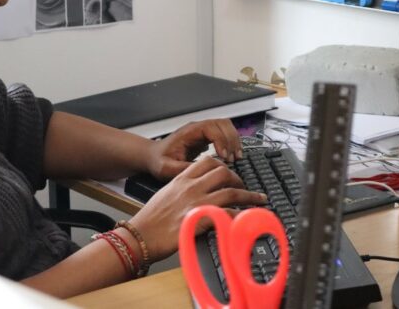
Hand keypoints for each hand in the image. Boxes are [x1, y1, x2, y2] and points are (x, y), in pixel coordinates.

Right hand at [129, 157, 267, 260]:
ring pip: (231, 191)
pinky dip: (241, 215)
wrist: (140, 235)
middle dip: (238, 178)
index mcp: (182, 179)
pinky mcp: (201, 220)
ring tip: (258, 200)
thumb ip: (182, 188)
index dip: (223, 165)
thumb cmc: (150, 219)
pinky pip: (228, 214)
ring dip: (249, 195)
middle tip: (244, 186)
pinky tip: (247, 219)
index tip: (230, 172)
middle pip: (223, 172)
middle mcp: (191, 187)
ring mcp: (197, 202)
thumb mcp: (165, 194)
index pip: (207, 162)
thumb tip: (197, 190)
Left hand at [146, 119, 242, 179]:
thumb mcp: (167, 168)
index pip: (211, 128)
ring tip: (236, 157)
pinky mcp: (206, 138)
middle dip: (231, 140)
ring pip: (226, 127)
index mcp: (188, 132)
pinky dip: (231, 143)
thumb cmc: (159, 160)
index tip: (224, 157)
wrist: (153, 156)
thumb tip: (203, 171)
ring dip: (234, 140)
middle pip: (223, 124)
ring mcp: (203, 132)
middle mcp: (198, 129)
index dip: (221, 140)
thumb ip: (184, 169)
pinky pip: (224, 134)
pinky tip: (232, 156)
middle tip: (232, 158)